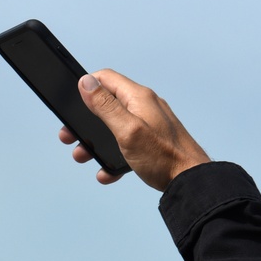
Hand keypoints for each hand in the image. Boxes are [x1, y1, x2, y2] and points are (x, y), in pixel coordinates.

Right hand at [59, 69, 209, 190]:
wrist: (191, 181)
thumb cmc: (164, 157)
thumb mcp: (127, 130)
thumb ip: (105, 106)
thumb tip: (86, 82)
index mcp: (139, 98)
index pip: (106, 78)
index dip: (86, 87)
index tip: (72, 104)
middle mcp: (144, 107)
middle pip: (106, 104)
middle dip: (85, 121)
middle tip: (70, 136)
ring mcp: (148, 124)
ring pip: (113, 127)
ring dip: (95, 142)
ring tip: (83, 156)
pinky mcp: (151, 142)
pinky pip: (125, 145)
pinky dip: (113, 156)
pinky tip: (108, 172)